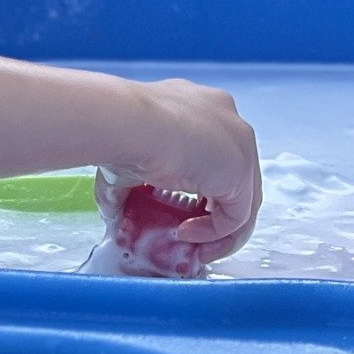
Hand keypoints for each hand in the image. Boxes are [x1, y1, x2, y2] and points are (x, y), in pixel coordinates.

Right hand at [99, 78, 261, 261]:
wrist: (128, 123)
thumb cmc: (120, 132)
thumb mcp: (123, 162)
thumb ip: (126, 189)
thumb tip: (112, 214)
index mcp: (204, 110)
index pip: (215, 155)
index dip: (200, 188)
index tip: (179, 209)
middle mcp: (230, 123)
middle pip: (234, 178)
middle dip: (213, 210)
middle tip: (188, 230)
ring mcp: (241, 146)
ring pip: (241, 199)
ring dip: (216, 227)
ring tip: (189, 242)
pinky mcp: (242, 173)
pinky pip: (236, 215)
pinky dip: (213, 232)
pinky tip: (186, 234)